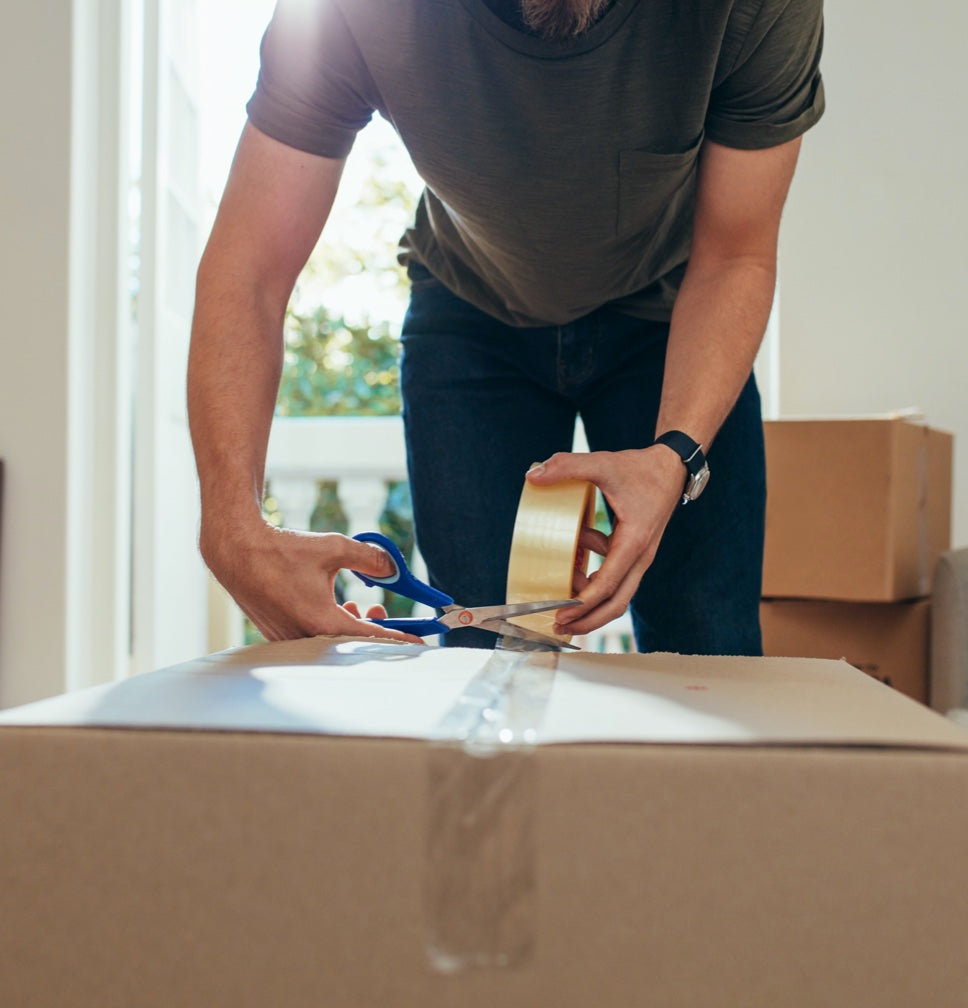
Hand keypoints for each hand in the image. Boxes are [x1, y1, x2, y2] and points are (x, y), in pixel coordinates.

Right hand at [201, 520, 424, 644]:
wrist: (236, 552)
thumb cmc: (282, 550)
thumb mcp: (334, 547)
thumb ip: (370, 559)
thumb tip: (392, 569)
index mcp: (322, 622)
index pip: (371, 638)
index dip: (399, 638)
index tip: (419, 642)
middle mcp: (304, 637)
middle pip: (351, 644)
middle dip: (373, 627)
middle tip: (382, 608)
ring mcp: (288, 639)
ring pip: (329, 640)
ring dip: (348, 624)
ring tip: (356, 603)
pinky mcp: (277, 634)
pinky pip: (310, 637)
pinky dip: (327, 624)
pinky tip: (331, 605)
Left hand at [524, 447, 685, 634]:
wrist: (672, 467)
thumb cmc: (640, 469)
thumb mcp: (603, 463)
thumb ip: (568, 465)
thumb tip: (532, 475)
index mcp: (634, 541)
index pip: (608, 585)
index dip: (583, 604)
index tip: (561, 614)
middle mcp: (641, 557)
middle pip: (617, 603)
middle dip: (587, 620)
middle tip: (558, 626)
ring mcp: (640, 558)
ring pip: (617, 594)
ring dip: (589, 600)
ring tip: (561, 592)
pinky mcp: (635, 554)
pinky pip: (615, 576)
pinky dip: (594, 575)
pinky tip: (578, 553)